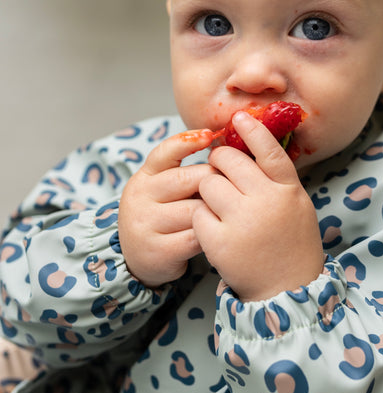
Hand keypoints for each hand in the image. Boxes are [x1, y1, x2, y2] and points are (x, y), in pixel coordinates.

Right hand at [118, 130, 216, 286]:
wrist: (139, 258)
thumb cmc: (163, 215)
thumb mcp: (164, 188)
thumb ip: (185, 170)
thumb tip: (224, 146)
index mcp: (144, 177)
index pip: (164, 152)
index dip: (187, 141)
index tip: (209, 135)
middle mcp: (140, 197)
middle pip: (188, 180)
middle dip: (215, 182)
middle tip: (233, 187)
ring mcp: (146, 224)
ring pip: (195, 210)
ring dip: (215, 211)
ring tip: (225, 213)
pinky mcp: (158, 250)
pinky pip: (196, 237)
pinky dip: (212, 235)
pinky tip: (217, 234)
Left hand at [193, 112, 323, 301]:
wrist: (286, 290)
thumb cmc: (292, 244)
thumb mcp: (297, 206)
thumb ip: (278, 179)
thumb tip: (255, 146)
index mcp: (287, 191)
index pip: (269, 151)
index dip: (253, 131)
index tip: (239, 118)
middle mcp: (266, 202)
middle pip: (229, 161)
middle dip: (219, 161)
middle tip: (220, 170)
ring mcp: (242, 222)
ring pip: (208, 183)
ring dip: (209, 189)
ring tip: (220, 203)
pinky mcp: (219, 242)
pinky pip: (198, 213)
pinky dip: (202, 217)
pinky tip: (214, 226)